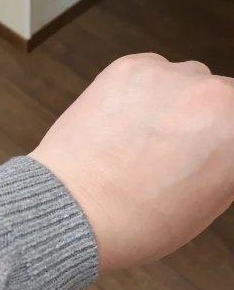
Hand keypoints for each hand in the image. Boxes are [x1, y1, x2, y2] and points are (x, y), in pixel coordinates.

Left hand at [30, 53, 233, 270]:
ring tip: (146, 138)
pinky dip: (145, 92)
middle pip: (226, 98)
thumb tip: (222, 142)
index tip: (212, 149)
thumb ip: (226, 162)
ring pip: (190, 80)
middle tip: (180, 149)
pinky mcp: (131, 67)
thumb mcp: (207, 203)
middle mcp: (212, 96)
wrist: (71, 210)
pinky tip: (126, 123)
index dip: (225, 141)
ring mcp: (170, 76)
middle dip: (209, 120)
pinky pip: (153, 72)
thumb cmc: (135, 222)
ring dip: (178, 102)